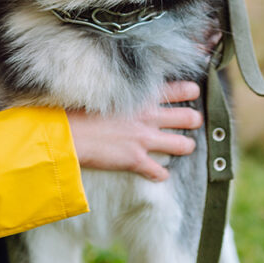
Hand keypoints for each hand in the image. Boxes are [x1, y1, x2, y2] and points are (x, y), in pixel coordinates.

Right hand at [66, 81, 201, 181]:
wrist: (68, 131)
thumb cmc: (83, 107)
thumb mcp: (110, 89)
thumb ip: (129, 89)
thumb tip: (136, 88)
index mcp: (143, 95)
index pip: (181, 89)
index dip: (192, 91)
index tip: (194, 92)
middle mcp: (149, 115)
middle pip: (189, 117)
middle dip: (195, 120)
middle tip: (193, 121)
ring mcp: (145, 138)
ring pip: (183, 145)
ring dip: (186, 146)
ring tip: (184, 146)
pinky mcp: (136, 160)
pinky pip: (160, 171)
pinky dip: (161, 174)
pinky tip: (159, 173)